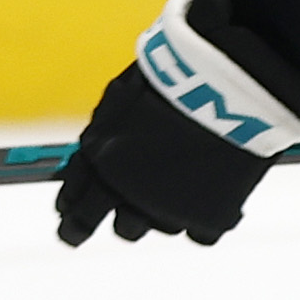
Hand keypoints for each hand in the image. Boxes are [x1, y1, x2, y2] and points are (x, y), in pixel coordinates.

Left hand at [52, 0, 299, 249]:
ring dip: (151, 216)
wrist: (232, 78)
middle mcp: (123, 185)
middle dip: (81, 228)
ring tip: (165, 200)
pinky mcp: (205, 213)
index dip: (69, 207)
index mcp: (100, 151)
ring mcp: (163, 204)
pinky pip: (197, 233)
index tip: (67, 214)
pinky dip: (203, 221)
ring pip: (143, 228)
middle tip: (78, 234)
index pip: (72, 193)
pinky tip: (210, 205)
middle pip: (92, 223)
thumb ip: (111, 120)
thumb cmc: (183, 65)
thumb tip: (93, 143)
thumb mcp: (131, 86)